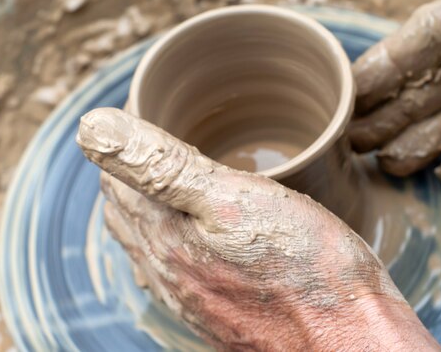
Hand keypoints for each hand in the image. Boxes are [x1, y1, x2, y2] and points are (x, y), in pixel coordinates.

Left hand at [76, 107, 440, 350]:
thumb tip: (92, 128)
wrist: (349, 341)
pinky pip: (177, 267)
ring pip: (150, 241)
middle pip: (128, 213)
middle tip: (143, 135)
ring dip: (145, 205)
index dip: (122, 142)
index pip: (118, 180)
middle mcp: (168, 272)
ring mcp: (192, 296)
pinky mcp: (219, 311)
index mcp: (163, 238)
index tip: (134, 111)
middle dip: (127, 172)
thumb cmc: (302, 268)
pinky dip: (171, 237)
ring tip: (157, 178)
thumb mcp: (229, 199)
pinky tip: (188, 237)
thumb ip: (158, 165)